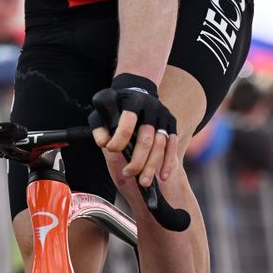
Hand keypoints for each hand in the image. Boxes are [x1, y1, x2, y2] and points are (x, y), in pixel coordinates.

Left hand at [88, 74, 177, 188]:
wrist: (137, 90)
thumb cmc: (116, 106)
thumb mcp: (102, 112)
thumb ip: (100, 129)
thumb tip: (105, 145)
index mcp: (131, 103)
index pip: (127, 125)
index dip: (119, 141)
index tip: (112, 150)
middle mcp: (150, 108)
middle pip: (146, 138)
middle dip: (137, 161)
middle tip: (128, 174)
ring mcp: (163, 116)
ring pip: (160, 144)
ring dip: (152, 166)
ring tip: (144, 182)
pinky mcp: (172, 123)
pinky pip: (172, 145)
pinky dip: (168, 162)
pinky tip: (163, 176)